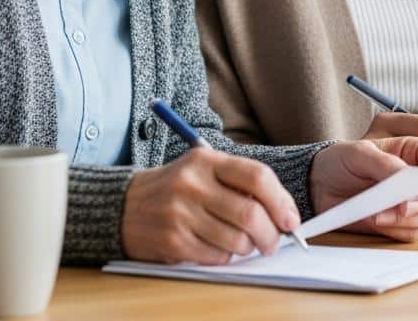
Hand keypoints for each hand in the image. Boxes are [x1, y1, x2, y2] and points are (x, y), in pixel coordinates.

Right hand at [120, 147, 300, 263]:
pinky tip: (219, 247)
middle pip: (250, 213)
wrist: (126, 205)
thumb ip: (238, 182)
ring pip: (236, 240)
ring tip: (244, 244)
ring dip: (248, 248)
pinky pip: (216, 256)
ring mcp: (181, 213)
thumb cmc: (177, 187)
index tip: (291, 219)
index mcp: (206, 159)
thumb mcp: (204, 169)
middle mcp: (193, 183)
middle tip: (273, 242)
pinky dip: (226, 257)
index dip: (281, 200)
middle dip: (271, 234)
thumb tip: (281, 210)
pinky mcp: (173, 241)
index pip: (256, 176)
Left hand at [310, 137, 417, 242]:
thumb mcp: (358, 153)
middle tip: (405, 205)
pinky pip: (415, 230)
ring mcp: (414, 195)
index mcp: (412, 144)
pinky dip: (397, 228)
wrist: (321, 186)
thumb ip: (387, 163)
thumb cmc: (341, 160)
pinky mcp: (405, 219)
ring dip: (408, 216)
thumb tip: (410, 179)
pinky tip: (377, 219)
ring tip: (379, 212)